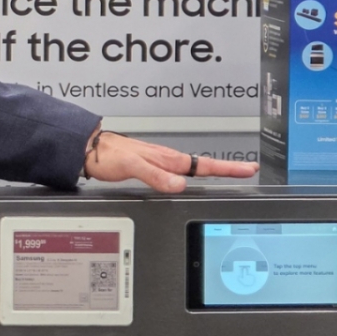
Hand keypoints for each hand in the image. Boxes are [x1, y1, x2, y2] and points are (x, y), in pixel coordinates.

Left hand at [82, 129, 258, 192]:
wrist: (88, 150)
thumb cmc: (107, 155)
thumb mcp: (131, 166)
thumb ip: (155, 176)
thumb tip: (180, 185)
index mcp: (166, 159)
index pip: (203, 165)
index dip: (227, 168)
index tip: (248, 169)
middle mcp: (166, 159)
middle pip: (203, 165)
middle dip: (227, 168)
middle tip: (248, 170)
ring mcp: (160, 162)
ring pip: (191, 167)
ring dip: (212, 170)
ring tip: (229, 173)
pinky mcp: (151, 167)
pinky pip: (178, 172)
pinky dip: (191, 174)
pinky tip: (192, 177)